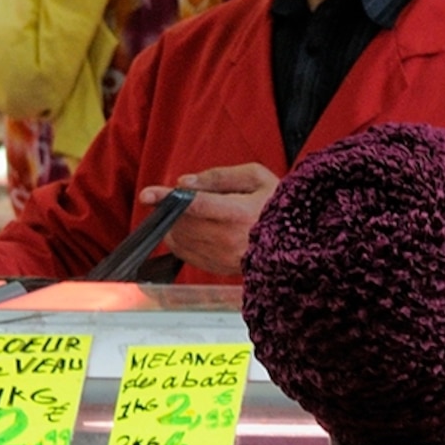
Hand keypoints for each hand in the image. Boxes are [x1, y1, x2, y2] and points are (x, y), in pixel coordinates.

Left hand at [141, 162, 279, 274]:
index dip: (168, 199)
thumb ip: (219, 176)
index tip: (148, 194)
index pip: (195, 205)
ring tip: (184, 213)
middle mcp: (228, 239)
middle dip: (169, 209)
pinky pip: (186, 254)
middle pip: (182, 223)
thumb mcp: (257, 177)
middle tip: (171, 199)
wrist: (297, 241)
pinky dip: (180, 239)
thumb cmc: (278, 205)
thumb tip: (185, 182)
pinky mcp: (218, 268)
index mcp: (239, 214)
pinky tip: (191, 229)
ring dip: (173, 224)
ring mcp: (222, 257)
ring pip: (180, 239)